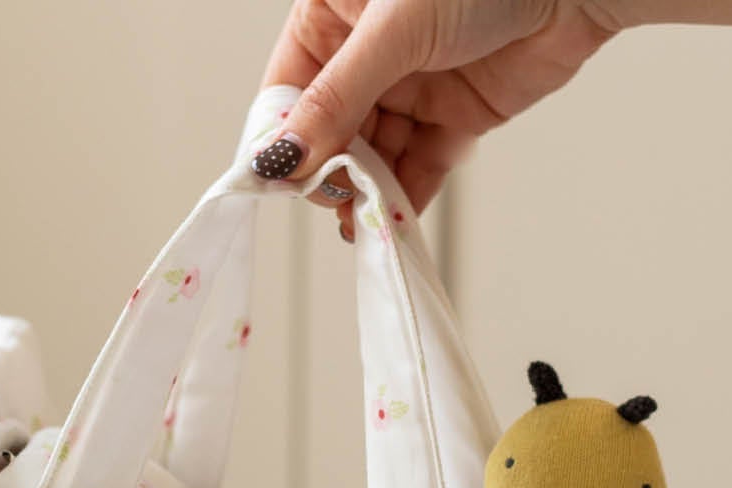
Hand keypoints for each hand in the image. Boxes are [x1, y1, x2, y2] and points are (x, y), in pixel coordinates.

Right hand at [256, 0, 619, 236]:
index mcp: (334, 13)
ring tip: (365, 220)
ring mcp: (409, 89)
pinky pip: (416, 169)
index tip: (280, 181)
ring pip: (370, 157)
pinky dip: (405, 199)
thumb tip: (283, 157)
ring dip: (366, 194)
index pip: (288, 88)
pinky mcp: (450, 121)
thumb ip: (337, 98)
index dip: (282, 138)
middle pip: (328, 132)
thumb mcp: (394, 29)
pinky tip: (392, 223)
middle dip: (329, 171)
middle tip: (336, 198)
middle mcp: (366, 54)